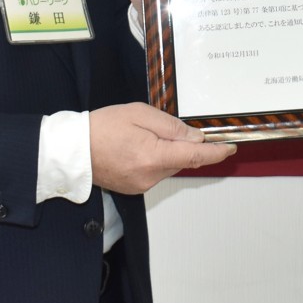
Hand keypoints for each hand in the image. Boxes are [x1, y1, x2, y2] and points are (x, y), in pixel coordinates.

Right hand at [90, 102, 234, 193]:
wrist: (72, 150)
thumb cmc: (102, 127)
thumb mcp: (139, 114)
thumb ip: (171, 127)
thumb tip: (195, 138)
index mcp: (153, 157)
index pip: (195, 157)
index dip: (216, 152)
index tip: (231, 147)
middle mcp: (150, 177)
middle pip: (182, 161)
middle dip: (183, 145)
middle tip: (167, 127)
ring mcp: (142, 185)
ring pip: (169, 166)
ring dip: (168, 151)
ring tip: (142, 134)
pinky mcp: (135, 188)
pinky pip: (156, 172)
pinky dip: (156, 159)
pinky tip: (139, 146)